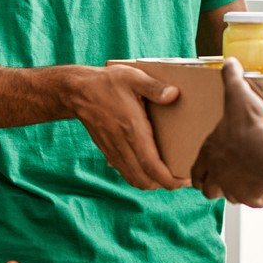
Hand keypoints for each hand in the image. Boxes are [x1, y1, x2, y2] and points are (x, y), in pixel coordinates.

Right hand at [66, 64, 186, 191]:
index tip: (185, 179)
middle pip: (145, 180)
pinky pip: (125, 174)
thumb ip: (154, 87)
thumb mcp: (133, 77)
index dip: (170, 179)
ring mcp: (114, 151)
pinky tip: (149, 169)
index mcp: (132, 130)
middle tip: (182, 176)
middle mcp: (122, 145)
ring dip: (152, 182)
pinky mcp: (108, 152)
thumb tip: (174, 94)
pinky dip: (140, 177)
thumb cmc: (107, 83)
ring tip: (168, 174)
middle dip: (166, 184)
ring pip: (135, 180)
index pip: (152, 166)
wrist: (77, 92)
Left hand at [193, 58, 262, 206]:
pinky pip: (253, 200)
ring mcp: (234, 190)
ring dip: (236, 189)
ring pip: (230, 196)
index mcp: (209, 155)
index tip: (206, 170)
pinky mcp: (252, 199)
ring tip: (249, 178)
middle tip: (227, 175)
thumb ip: (231, 79)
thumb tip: (229, 62)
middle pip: (209, 190)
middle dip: (215, 185)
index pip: (196, 172)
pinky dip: (258, 195)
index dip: (200, 172)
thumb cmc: (250, 127)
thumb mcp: (238, 96)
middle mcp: (217, 176)